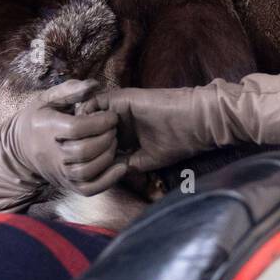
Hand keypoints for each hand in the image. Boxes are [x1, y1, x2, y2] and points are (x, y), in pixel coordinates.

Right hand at [5, 78, 130, 193]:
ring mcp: (59, 172)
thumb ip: (70, 90)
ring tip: (115, 143)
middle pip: (83, 151)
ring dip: (108, 157)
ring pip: (87, 171)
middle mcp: (52, 154)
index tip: (112, 116)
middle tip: (115, 129)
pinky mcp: (67, 185)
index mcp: (47, 128)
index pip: (76, 128)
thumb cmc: (38, 119)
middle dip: (106, 139)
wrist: (19, 150)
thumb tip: (94, 84)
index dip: (99, 122)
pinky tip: (122, 167)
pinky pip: (89, 189)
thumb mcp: (48, 100)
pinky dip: (108, 181)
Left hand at [81, 68, 279, 174]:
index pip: (91, 148)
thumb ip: (126, 166)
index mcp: (121, 135)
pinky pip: (90, 107)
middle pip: (80, 134)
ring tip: (92, 151)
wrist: (199, 120)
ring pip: (80, 120)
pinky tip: (98, 138)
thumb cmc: (180, 142)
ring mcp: (115, 108)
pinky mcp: (119, 98)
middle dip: (79, 151)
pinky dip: (88, 123)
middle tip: (86, 164)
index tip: (91, 176)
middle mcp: (115, 120)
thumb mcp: (147, 160)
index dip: (86, 162)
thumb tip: (104, 181)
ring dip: (82, 137)